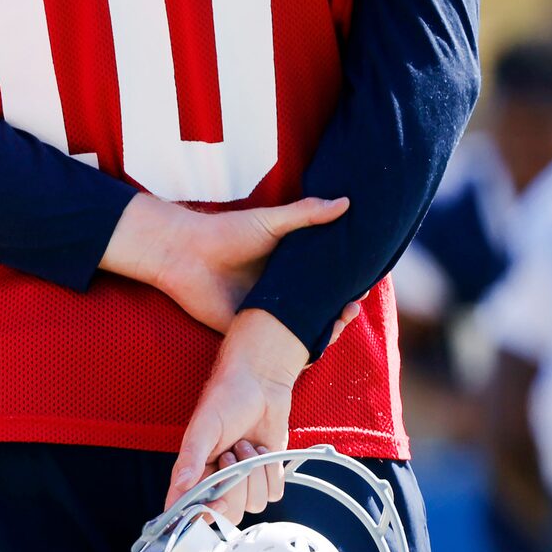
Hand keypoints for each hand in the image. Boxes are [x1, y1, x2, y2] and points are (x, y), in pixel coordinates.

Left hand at [100, 192, 348, 331]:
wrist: (183, 253)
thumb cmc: (225, 232)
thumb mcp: (270, 221)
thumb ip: (306, 215)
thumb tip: (347, 202)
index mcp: (288, 267)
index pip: (326, 280)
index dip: (347, 284)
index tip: (367, 285)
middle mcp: (280, 292)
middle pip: (318, 306)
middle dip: (341, 310)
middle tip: (353, 306)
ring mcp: (265, 313)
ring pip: (302, 329)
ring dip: (324, 330)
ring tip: (339, 323)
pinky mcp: (248, 330)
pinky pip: (276, 346)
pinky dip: (295, 349)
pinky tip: (314, 346)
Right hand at [168, 308, 311, 518]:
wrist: (261, 384)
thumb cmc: (226, 398)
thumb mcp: (204, 426)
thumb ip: (191, 457)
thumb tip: (181, 485)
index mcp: (194, 472)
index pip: (189, 509)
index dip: (201, 516)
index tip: (215, 502)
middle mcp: (217, 481)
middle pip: (229, 512)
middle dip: (236, 485)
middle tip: (231, 454)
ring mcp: (243, 480)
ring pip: (255, 504)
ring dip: (256, 473)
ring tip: (247, 446)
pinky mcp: (266, 476)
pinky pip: (275, 493)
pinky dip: (273, 472)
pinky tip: (262, 451)